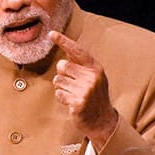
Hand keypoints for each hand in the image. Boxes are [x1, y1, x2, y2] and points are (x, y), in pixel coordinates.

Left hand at [49, 30, 118, 149]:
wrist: (102, 120)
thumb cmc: (94, 96)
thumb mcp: (93, 77)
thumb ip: (81, 65)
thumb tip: (66, 51)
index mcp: (95, 68)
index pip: (77, 51)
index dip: (63, 41)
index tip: (51, 34)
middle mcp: (92, 77)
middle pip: (62, 66)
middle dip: (62, 74)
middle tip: (72, 84)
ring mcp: (86, 90)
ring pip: (58, 80)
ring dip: (61, 88)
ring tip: (73, 94)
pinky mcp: (78, 102)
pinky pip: (59, 94)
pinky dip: (62, 98)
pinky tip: (72, 102)